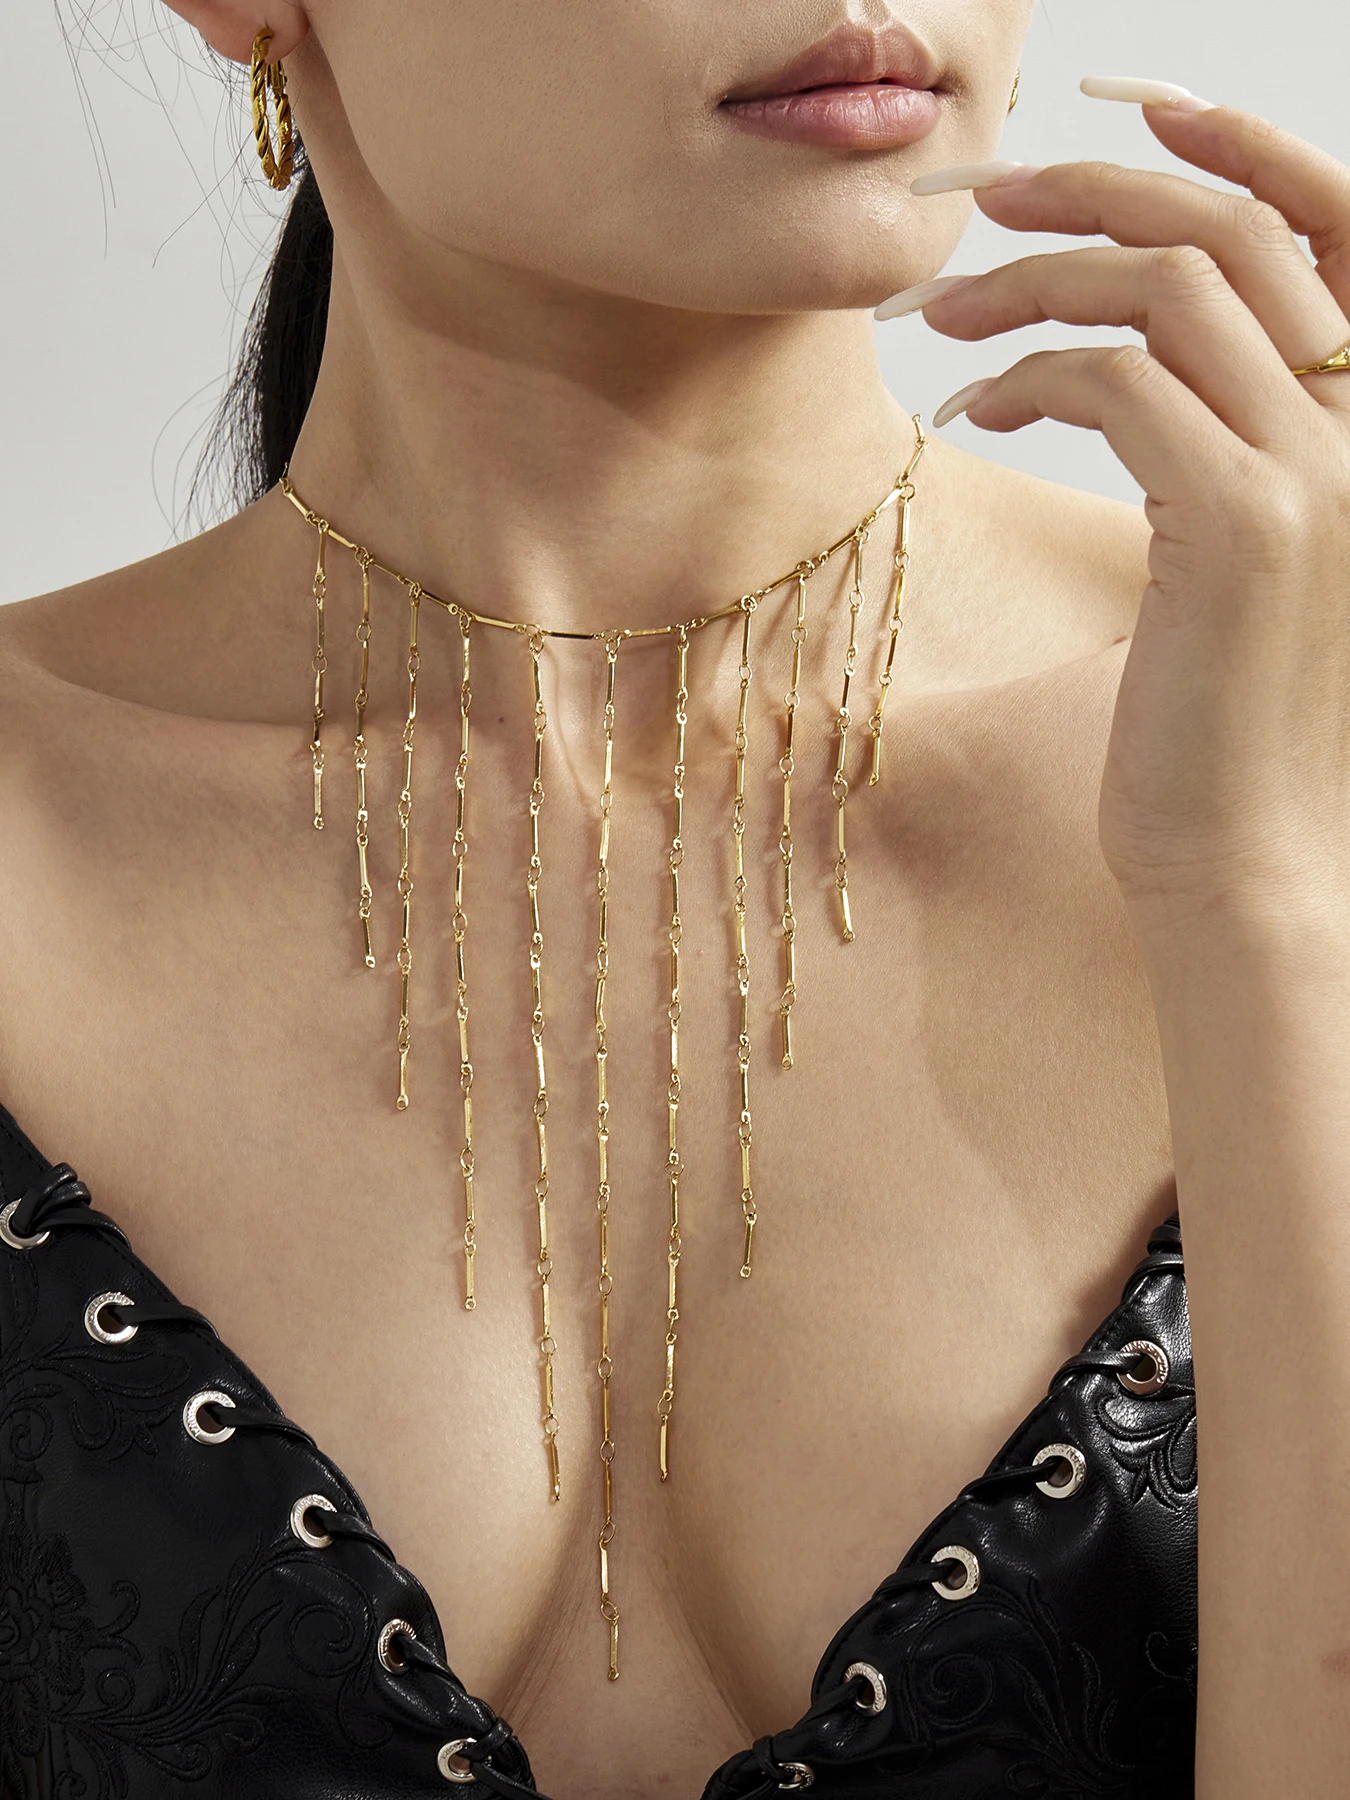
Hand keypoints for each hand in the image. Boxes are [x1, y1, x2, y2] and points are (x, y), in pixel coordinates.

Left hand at [887, 102, 1349, 940]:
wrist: (1249, 857)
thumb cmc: (1226, 717)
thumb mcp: (1239, 550)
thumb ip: (1222, 436)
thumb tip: (1124, 351)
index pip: (1343, 221)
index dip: (1241, 144)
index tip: (1130, 108)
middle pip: (1236, 232)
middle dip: (1100, 190)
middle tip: (987, 203)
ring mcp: (1321, 473)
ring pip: (1171, 289)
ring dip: (1040, 280)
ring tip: (951, 316)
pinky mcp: (1240, 527)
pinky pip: (1116, 384)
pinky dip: (1029, 374)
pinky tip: (977, 406)